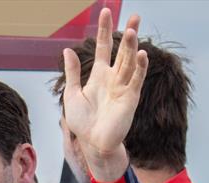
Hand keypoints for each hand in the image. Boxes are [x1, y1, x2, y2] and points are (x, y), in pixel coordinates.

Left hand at [62, 7, 147, 181]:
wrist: (92, 143)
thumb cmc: (83, 122)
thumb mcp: (72, 94)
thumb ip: (72, 72)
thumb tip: (67, 50)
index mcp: (99, 76)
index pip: (103, 48)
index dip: (104, 31)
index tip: (105, 11)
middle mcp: (113, 79)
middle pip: (122, 51)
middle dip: (127, 33)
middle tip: (135, 15)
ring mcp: (123, 87)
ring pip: (129, 62)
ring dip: (132, 47)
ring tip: (133, 29)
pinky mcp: (130, 99)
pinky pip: (136, 80)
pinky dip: (139, 68)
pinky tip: (142, 54)